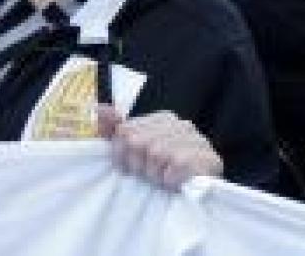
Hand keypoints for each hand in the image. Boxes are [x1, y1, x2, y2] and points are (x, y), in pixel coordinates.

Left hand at [99, 106, 222, 189]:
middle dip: (138, 165)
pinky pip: (176, 166)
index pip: (126, 130)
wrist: (200, 195)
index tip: (131, 166)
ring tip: (162, 178)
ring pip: (157, 153)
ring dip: (155, 174)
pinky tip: (175, 182)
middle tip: (148, 174)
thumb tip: (98, 108)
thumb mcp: (134, 151)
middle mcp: (180, 124)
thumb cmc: (163, 173)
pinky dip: (170, 179)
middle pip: (139, 141)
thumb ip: (114, 130)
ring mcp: (196, 139)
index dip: (123, 154)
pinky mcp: (207, 158)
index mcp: (162, 119)